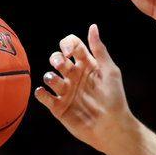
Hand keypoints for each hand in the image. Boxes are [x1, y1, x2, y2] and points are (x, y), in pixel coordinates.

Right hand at [34, 24, 132, 154]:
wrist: (112, 127)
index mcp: (87, 65)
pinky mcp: (58, 107)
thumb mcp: (110, 71)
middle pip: (56, 59)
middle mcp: (74, 76)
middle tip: (61, 65)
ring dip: (50, 76)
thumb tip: (92, 27)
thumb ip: (99, 50)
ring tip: (56, 81)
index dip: (67, 44)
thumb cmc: (115, 99)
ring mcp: (65, 91)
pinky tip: (43, 92)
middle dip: (56, 59)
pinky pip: (43, 96)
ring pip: (49, 77)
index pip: (72, 46)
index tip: (68, 51)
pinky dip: (40, 92)